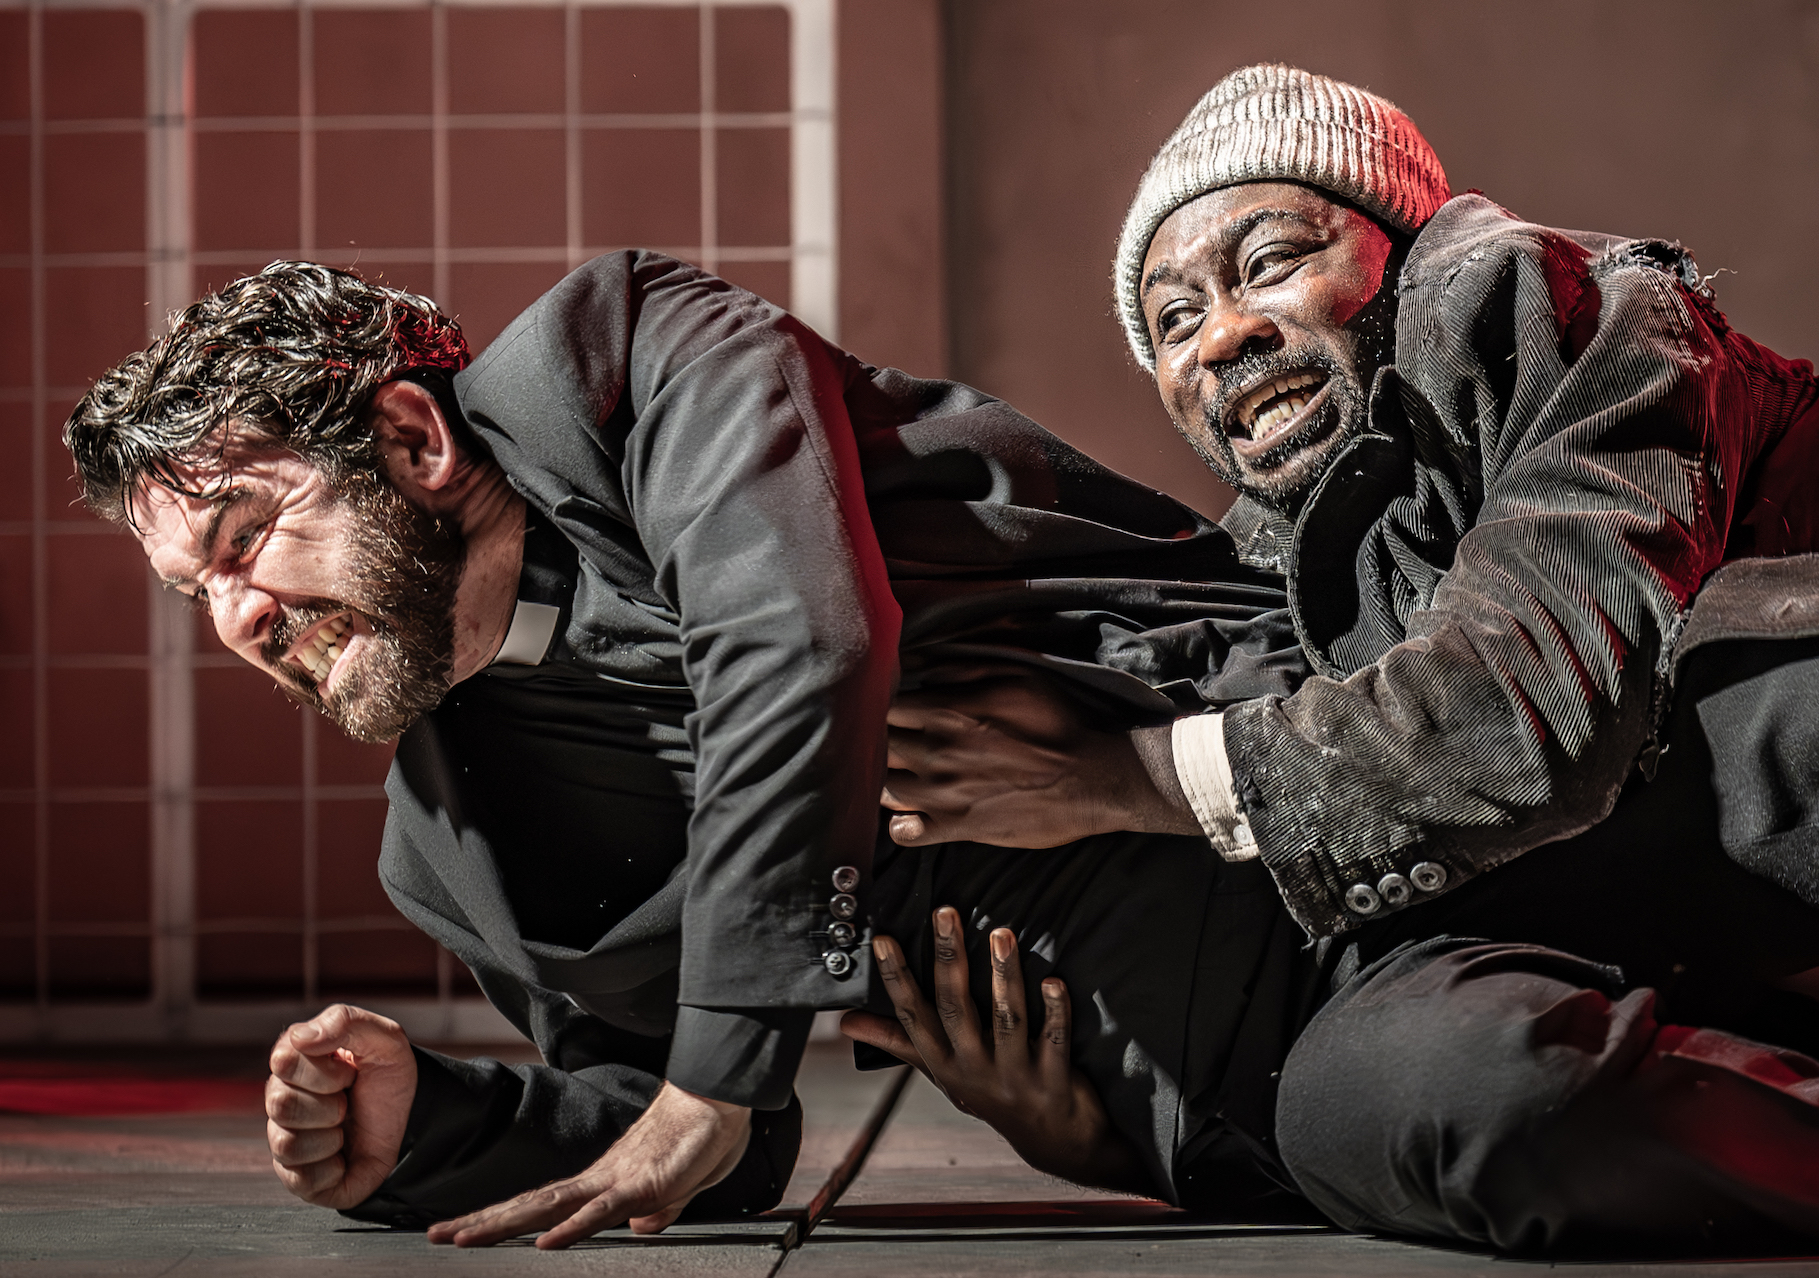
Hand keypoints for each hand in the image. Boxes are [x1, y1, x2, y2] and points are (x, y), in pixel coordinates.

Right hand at [266, 1003, 417, 1209]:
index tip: (350, 1073)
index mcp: (294, 1061)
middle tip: (349, 1102)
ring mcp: (284, 1138)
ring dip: (331, 1137)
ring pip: (287, 1144)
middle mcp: (280, 1099)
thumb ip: (345, 1022)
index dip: (326, 1071)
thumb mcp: (385, 1039)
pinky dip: (332, 1168)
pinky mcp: (296, 1176)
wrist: (413, 1122)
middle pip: (282, 1105)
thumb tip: (301, 1037)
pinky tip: (342, 1157)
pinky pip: (300, 1178)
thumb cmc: (390, 1078)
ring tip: (345, 1128)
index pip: (284, 1061)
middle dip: (332, 1106)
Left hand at [426, 1083, 750, 1247]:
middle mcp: (599, 1179)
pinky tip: (546, 1241)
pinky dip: (571, 1227)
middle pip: (531, 1204)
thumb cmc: (701, 1135)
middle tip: (436, 1236)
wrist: (721, 1097)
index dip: (502, 1218)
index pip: (542, 1204)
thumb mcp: (679, 1186)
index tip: (464, 1229)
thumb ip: (659, 1208)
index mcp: (604, 1182)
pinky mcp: (643, 1183)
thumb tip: (642, 1227)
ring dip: (504, 1223)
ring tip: (464, 1239)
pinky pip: (601, 1211)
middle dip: (483, 1222)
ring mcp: (617, 1179)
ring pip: (550, 1205)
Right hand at [840, 907, 1150, 1195]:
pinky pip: (1054, 1039)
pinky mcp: (1053, 1079)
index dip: (896, 977)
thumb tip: (846, 1022)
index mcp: (943, 1062)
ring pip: (1006, 1019)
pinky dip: (1056, 1011)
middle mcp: (974, 1069)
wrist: (1052, 1143)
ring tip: (1001, 933)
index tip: (883, 939)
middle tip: (946, 913)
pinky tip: (1054, 980)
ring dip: (1004, 976)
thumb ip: (898, 1041)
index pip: (912, 1015)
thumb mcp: (941, 1072)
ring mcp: (1014, 1076)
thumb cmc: (991, 1095)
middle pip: (956, 1009)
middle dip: (949, 959)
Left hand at [883, 671, 1196, 846]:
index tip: (894, 707)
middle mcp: (936, 753)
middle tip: (896, 740)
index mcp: (948, 712)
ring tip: (903, 773)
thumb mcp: (1015, 676)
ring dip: (886, 778)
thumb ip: (961, 669)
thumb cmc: (1058, 722)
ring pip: (882, 787)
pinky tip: (912, 813)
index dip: (884, 705)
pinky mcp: (957, 828)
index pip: (885, 705)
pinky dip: (900, 823)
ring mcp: (943, 794)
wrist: (1093, 778)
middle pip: (879, 745)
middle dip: (881, 740)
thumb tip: (916, 663)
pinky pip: (903, 832)